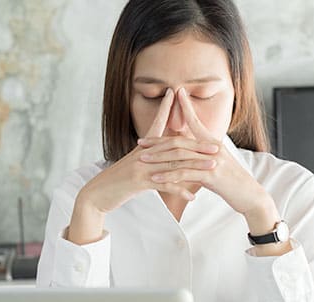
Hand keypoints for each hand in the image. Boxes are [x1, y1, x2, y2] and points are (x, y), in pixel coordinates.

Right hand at [79, 88, 219, 213]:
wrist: (96, 194)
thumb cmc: (116, 181)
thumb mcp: (132, 165)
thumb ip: (147, 157)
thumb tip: (160, 153)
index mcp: (142, 148)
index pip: (156, 124)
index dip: (165, 108)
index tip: (175, 94)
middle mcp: (143, 154)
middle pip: (174, 145)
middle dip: (197, 145)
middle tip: (216, 145)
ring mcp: (141, 167)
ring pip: (174, 164)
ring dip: (195, 166)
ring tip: (212, 168)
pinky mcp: (139, 182)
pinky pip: (164, 184)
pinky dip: (179, 190)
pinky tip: (192, 196)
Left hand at [138, 88, 279, 222]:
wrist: (250, 195)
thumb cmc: (233, 182)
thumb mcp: (218, 164)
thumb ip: (204, 156)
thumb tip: (191, 152)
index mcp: (213, 143)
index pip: (196, 121)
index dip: (185, 107)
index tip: (175, 94)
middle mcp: (212, 148)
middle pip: (179, 140)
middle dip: (158, 141)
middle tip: (140, 142)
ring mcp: (212, 161)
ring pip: (179, 156)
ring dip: (158, 158)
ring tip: (142, 159)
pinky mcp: (211, 175)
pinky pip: (185, 173)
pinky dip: (168, 175)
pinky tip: (155, 178)